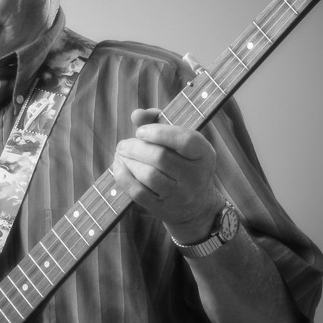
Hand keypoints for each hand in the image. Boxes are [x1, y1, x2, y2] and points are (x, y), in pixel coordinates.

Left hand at [111, 108, 221, 238]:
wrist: (195, 205)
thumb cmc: (181, 161)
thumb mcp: (179, 140)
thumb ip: (158, 121)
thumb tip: (136, 115)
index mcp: (203, 154)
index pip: (184, 141)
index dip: (159, 133)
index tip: (140, 131)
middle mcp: (194, 176)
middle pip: (160, 158)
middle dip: (135, 147)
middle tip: (123, 144)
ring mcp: (179, 194)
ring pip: (148, 176)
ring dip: (128, 161)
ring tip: (121, 154)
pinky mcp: (162, 208)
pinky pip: (138, 192)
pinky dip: (123, 177)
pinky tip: (118, 166)